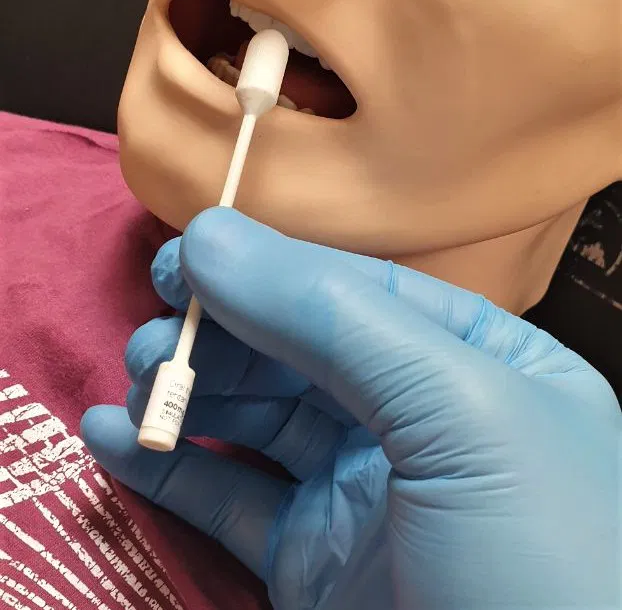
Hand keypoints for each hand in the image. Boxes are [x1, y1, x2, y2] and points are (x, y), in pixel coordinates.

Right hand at [82, 209, 621, 609]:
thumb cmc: (536, 555)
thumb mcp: (458, 412)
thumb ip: (334, 315)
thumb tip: (210, 234)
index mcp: (482, 361)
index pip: (360, 289)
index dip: (269, 268)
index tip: (184, 260)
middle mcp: (423, 418)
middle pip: (300, 349)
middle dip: (222, 333)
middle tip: (153, 335)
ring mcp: (367, 491)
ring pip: (259, 419)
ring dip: (189, 393)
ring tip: (136, 384)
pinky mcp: (317, 564)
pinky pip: (232, 499)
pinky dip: (170, 469)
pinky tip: (117, 440)